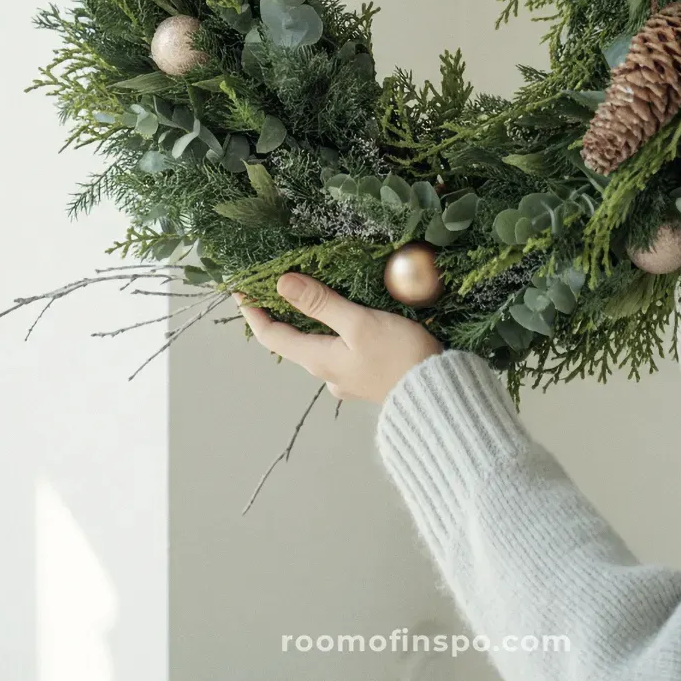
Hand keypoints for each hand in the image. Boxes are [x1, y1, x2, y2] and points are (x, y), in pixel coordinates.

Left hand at [235, 274, 441, 402]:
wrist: (439, 396)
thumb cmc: (399, 356)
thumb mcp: (359, 322)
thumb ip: (321, 303)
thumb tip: (281, 283)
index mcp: (318, 360)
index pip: (272, 335)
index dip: (253, 312)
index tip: (241, 290)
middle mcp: (327, 373)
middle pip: (293, 340)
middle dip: (281, 313)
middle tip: (275, 284)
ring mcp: (347, 379)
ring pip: (318, 345)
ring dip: (310, 322)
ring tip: (312, 295)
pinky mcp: (367, 378)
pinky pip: (340, 351)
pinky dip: (334, 331)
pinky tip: (350, 320)